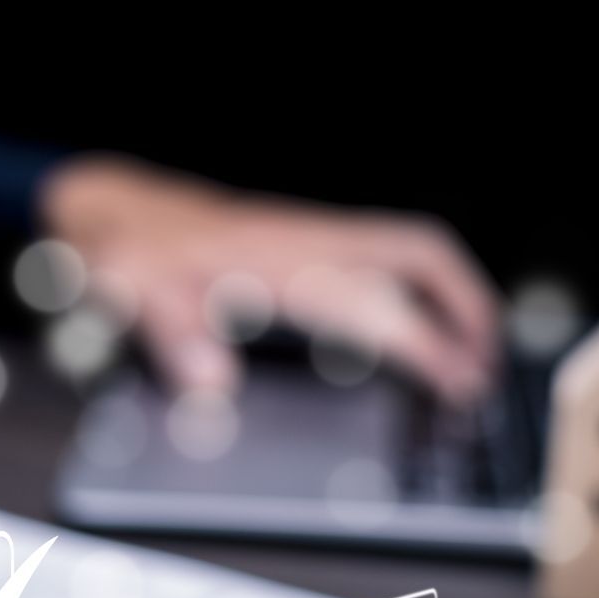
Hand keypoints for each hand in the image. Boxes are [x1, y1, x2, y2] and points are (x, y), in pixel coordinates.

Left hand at [39, 154, 501, 402]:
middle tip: (486, 371)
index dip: (426, 344)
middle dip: (467, 308)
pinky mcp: (302, 247)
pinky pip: (378, 262)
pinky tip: (411, 331)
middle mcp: (307, 241)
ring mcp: (310, 240)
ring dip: (449, 296)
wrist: (112, 210)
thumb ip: (175, 338)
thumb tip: (214, 387)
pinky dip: (413, 294)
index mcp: (279, 257)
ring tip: (471, 355)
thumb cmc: (126, 249)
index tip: (459, 384)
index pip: (375, 300)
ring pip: (406, 253)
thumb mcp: (134, 294)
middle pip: (418, 256)